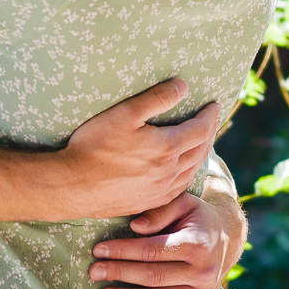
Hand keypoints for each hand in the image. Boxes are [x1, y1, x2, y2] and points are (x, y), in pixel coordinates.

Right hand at [57, 80, 219, 218]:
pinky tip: (184, 170)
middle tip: (212, 120)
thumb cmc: (93, 147)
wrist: (73, 187)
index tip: (215, 105)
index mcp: (166, 148)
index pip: (200, 129)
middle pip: (200, 150)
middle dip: (209, 132)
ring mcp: (160, 190)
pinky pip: (180, 187)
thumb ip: (156, 98)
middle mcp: (169, 172)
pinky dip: (188, 173)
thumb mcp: (124, 113)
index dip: (210, 116)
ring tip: (203, 142)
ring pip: (192, 170)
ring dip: (202, 153)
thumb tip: (183, 86)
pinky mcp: (149, 202)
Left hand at [88, 192, 234, 288]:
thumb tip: (134, 227)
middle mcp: (204, 271)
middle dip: (120, 274)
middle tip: (94, 272)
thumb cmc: (197, 218)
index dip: (123, 251)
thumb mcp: (183, 203)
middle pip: (153, 276)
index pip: (152, 250)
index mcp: (197, 243)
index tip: (98, 250)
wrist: (227, 238)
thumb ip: (159, 212)